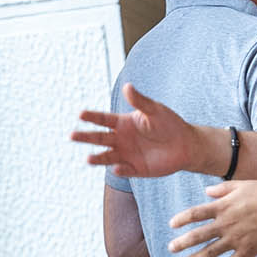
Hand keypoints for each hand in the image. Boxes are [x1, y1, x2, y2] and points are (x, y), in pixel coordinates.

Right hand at [74, 84, 213, 178]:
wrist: (185, 144)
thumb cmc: (169, 123)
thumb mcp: (154, 110)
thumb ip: (140, 100)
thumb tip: (127, 86)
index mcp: (123, 123)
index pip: (103, 119)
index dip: (92, 117)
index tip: (80, 114)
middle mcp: (121, 139)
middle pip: (99, 138)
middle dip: (85, 137)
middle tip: (71, 135)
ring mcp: (127, 155)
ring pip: (107, 157)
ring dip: (98, 158)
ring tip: (88, 159)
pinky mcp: (136, 169)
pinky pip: (125, 170)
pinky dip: (120, 170)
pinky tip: (117, 168)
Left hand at [168, 179, 256, 256]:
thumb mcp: (243, 185)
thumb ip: (223, 189)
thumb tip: (207, 191)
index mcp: (223, 207)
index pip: (195, 214)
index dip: (181, 219)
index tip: (172, 225)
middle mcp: (225, 224)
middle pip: (197, 236)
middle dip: (182, 243)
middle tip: (171, 248)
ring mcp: (236, 239)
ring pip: (211, 252)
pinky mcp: (248, 250)